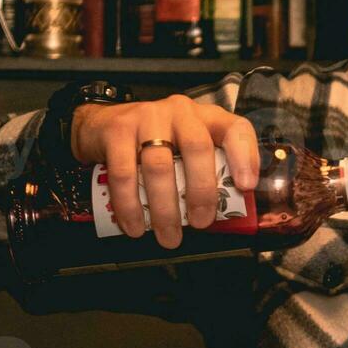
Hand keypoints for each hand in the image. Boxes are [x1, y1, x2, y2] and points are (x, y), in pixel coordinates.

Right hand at [71, 94, 259, 248]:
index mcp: (207, 118)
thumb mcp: (187, 149)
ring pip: (159, 165)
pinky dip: (129, 205)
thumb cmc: (156, 144)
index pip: (235, 128)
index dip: (245, 156)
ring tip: (168, 235)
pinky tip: (135, 226)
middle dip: (201, 191)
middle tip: (201, 223)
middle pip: (197, 148)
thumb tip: (226, 216)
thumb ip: (207, 171)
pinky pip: (124, 173)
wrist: (102, 124)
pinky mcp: (117, 131)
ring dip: (165, 208)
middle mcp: (181, 112)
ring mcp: (147, 117)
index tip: (246, 186)